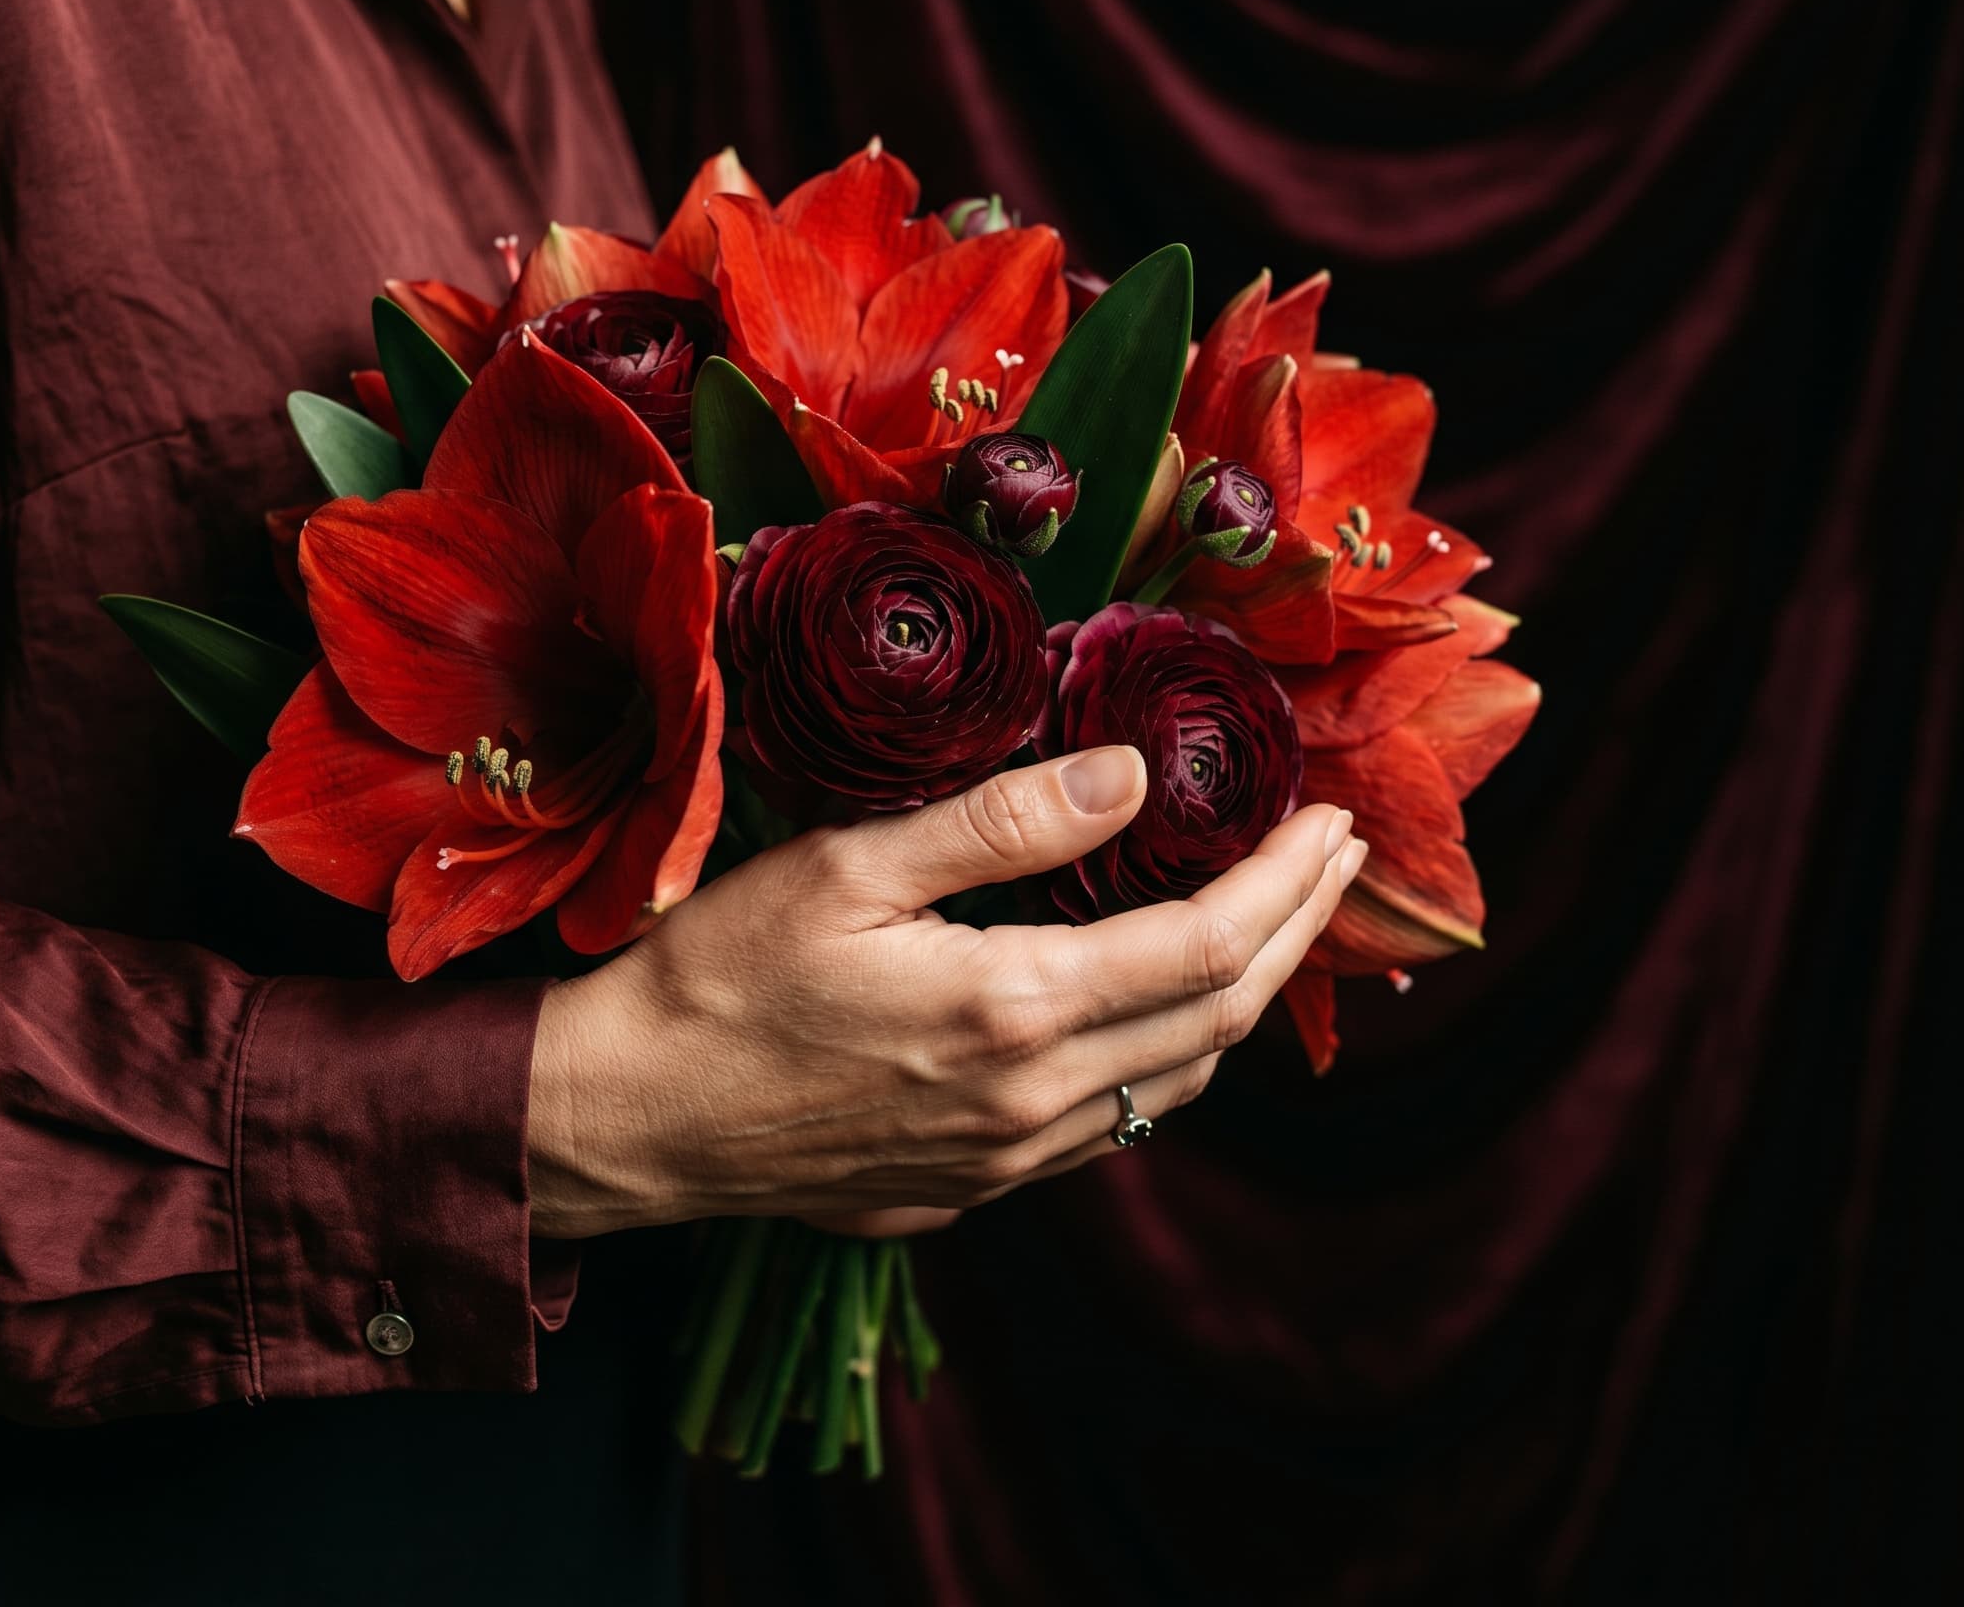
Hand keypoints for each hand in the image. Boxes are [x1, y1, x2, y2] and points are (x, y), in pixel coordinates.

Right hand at [525, 746, 1363, 1237]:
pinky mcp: (966, 1187)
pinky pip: (1107, 1124)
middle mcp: (1033, 1102)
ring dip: (1240, 1003)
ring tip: (1270, 929)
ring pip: (1173, 1084)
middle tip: (1335, 861)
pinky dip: (1164, 1056)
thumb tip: (1133, 777)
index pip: (1212, 945)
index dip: (1289, 881)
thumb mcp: (850, 868)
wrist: (628, 1118)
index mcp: (1015, 1010)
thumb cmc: (719, 977)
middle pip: (1218, 1020)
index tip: (1332, 820)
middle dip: (1297, 934)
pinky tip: (1152, 1013)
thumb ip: (1002, 824)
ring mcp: (1004, 1160)